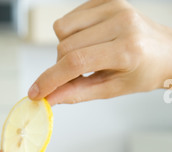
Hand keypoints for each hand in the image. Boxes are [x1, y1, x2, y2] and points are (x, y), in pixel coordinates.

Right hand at [28, 0, 171, 104]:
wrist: (164, 50)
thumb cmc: (142, 72)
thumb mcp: (111, 90)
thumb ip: (77, 93)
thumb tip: (48, 99)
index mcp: (127, 50)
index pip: (76, 63)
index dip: (50, 79)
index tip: (36, 93)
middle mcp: (121, 22)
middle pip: (65, 47)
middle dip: (61, 67)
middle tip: (75, 76)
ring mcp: (113, 6)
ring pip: (62, 30)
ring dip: (65, 49)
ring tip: (86, 57)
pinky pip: (69, 19)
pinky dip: (71, 35)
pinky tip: (88, 42)